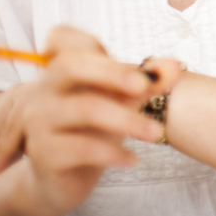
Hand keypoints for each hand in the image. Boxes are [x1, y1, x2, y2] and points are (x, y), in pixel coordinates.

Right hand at [0, 27, 178, 215]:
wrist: (64, 178)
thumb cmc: (95, 130)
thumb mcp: (121, 101)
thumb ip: (146, 81)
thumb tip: (176, 68)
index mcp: (61, 70)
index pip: (60, 38)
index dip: (81, 37)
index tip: (110, 50)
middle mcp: (43, 90)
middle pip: (70, 65)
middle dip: (114, 72)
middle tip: (146, 86)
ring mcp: (39, 121)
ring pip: (85, 108)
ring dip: (128, 120)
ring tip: (156, 133)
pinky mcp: (43, 154)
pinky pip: (82, 148)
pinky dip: (114, 153)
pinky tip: (133, 160)